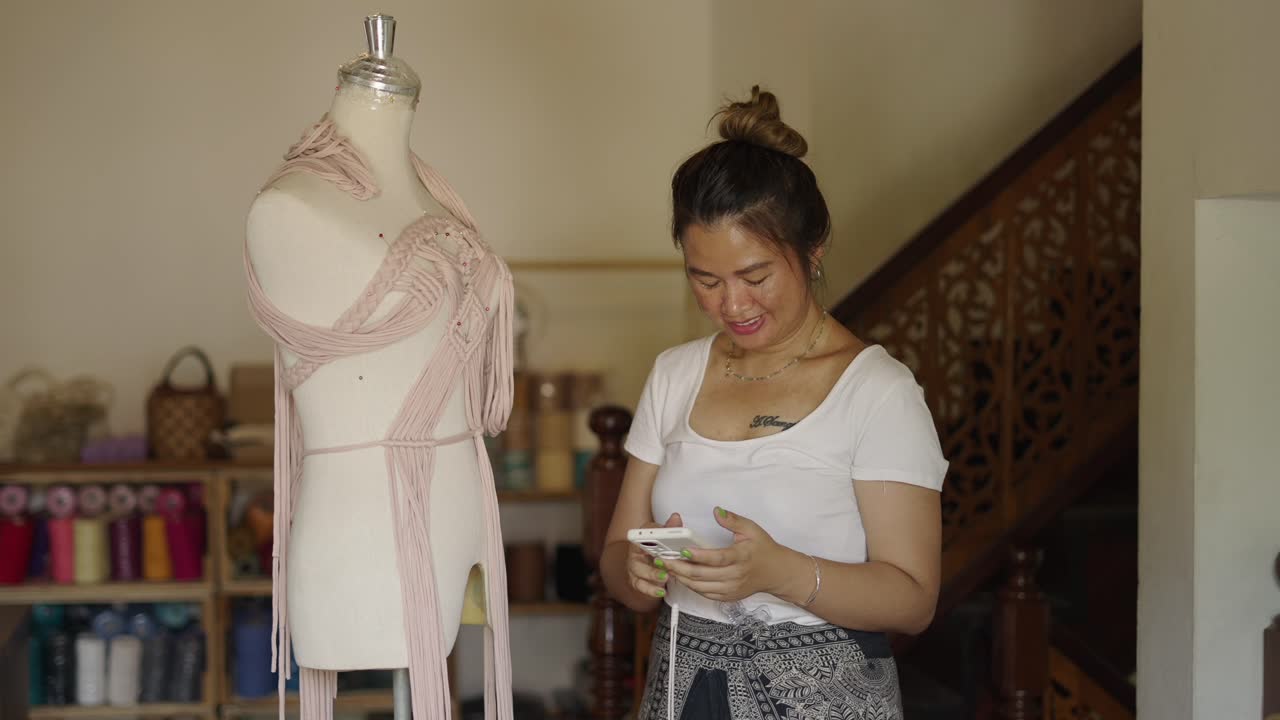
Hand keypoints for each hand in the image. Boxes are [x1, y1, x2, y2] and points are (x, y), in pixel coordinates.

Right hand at [627, 513, 681, 598]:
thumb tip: (676, 517)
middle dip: (651, 553)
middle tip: (663, 561)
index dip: (646, 535)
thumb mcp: (664, 539)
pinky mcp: (636, 581)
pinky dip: (651, 590)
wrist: (647, 566)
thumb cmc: (658, 550)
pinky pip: (641, 586)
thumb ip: (670, 529)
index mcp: (640, 539)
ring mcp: (634, 567)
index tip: (653, 536)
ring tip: (665, 577)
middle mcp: (634, 552)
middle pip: (638, 553)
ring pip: (638, 571)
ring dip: (652, 574)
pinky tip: (661, 591)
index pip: (640, 534)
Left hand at [664, 507, 792, 602]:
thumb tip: (716, 511)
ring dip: (682, 578)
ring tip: (667, 568)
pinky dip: (691, 586)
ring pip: (701, 587)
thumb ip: (733, 520)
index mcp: (741, 556)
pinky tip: (681, 576)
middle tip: (663, 560)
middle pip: (703, 575)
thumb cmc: (763, 548)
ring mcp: (732, 589)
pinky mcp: (728, 597)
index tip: (682, 550)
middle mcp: (736, 575)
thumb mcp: (752, 528)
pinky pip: (705, 594)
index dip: (698, 556)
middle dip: (680, 568)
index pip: (717, 558)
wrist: (776, 572)